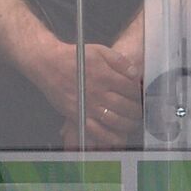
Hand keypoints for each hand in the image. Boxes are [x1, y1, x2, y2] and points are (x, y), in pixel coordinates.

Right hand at [26, 40, 141, 148]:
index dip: (139, 93)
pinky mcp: (78, 115)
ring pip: (114, 119)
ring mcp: (88, 105)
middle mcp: (98, 92)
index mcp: (105, 75)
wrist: (48, 65)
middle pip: (125, 105)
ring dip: (127, 124)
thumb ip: (119, 61)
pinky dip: (108, 137)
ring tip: (133, 124)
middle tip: (140, 112)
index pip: (130, 88)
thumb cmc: (74, 56)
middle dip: (136, 110)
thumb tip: (135, 73)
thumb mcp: (99, 50)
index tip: (141, 96)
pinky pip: (95, 130)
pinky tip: (117, 139)